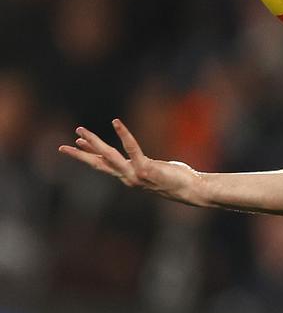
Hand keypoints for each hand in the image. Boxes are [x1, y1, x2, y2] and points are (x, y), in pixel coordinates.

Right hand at [58, 119, 205, 204]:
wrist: (192, 190)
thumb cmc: (177, 179)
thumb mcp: (155, 170)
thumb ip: (144, 165)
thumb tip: (141, 160)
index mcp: (129, 176)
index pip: (104, 165)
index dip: (89, 154)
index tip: (76, 143)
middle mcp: (128, 177)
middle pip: (99, 164)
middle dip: (80, 154)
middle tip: (62, 146)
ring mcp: (135, 175)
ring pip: (108, 156)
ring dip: (93, 142)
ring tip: (80, 130)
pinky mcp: (146, 169)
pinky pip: (132, 148)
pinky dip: (124, 134)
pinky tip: (116, 122)